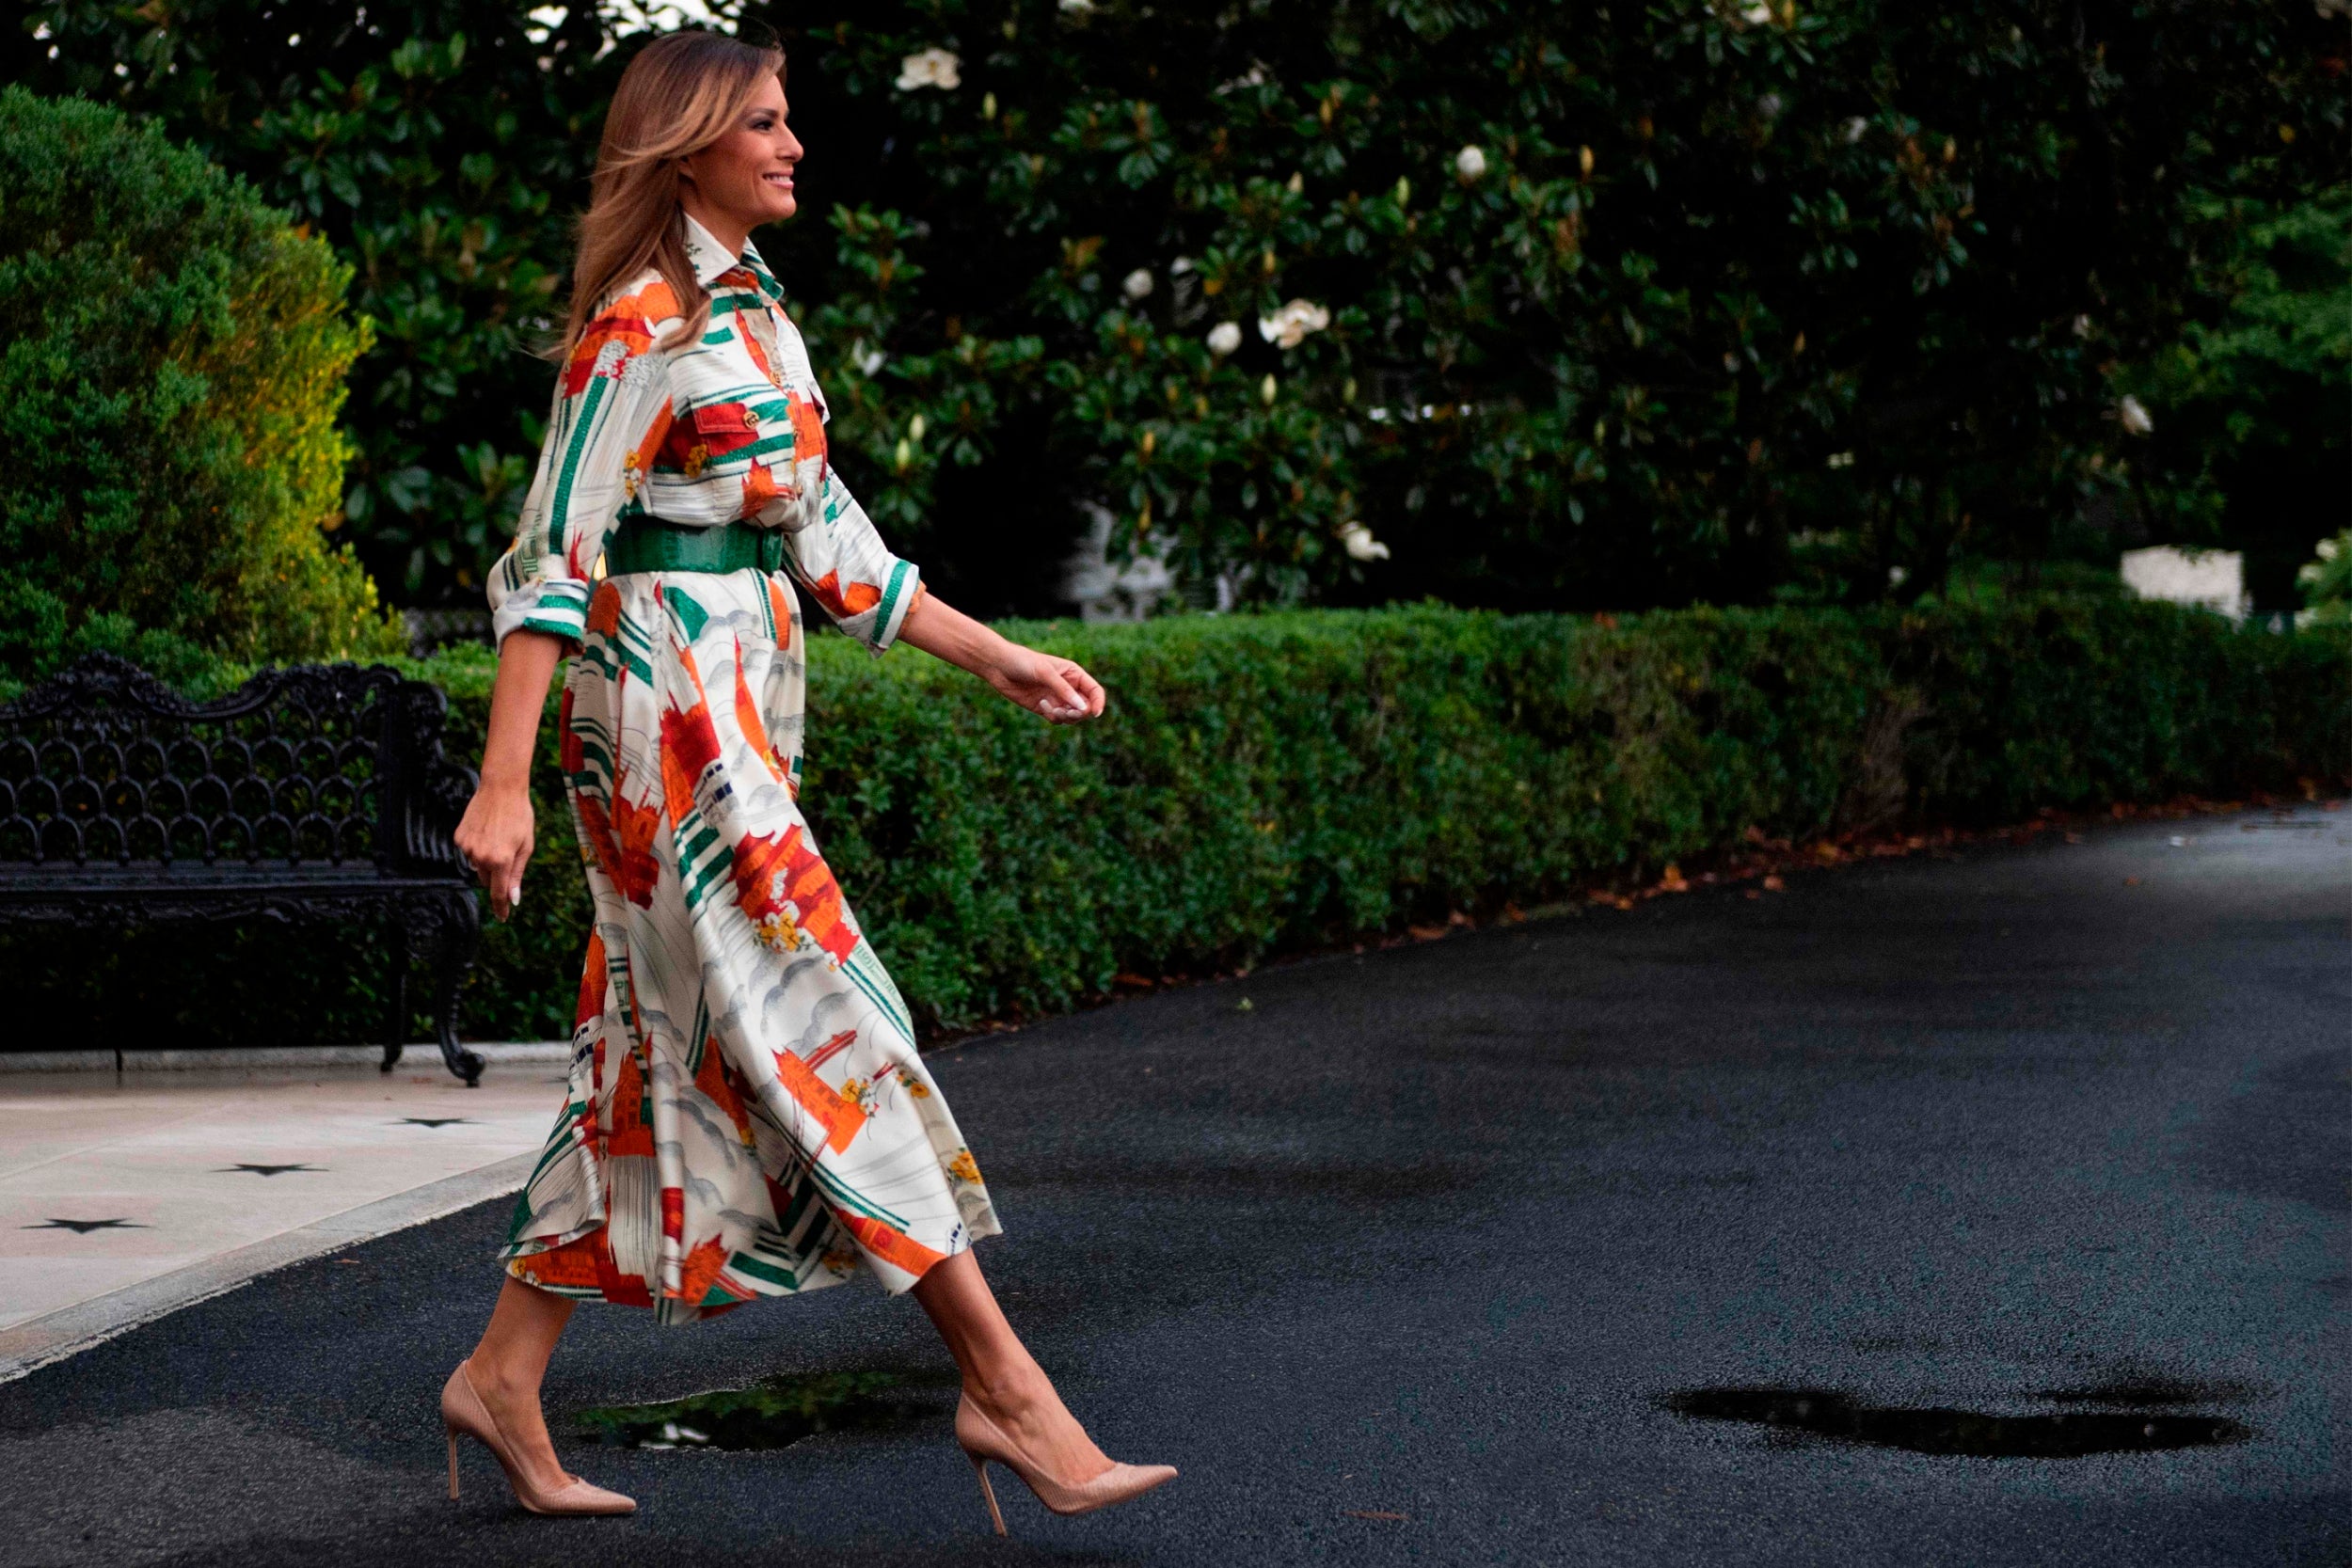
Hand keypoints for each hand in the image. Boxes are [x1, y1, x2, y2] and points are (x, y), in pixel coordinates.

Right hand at [454, 782, 534, 922]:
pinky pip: (468, 852)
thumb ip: (517, 874)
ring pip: (477, 866)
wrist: (500, 789)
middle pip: (488, 880)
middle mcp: (482, 857)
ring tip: (497, 836)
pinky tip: (485, 830)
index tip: (502, 917)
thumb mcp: (526, 846)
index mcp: (502, 860)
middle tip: (506, 854)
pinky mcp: (459, 838)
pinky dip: (477, 847)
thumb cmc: (519, 816)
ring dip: (486, 859)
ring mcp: (468, 848)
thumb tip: (512, 899)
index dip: (501, 907)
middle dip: (497, 875)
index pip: (499, 893)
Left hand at [982, 645, 1105, 723]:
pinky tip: (1041, 705)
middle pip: (1085, 707)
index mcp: (1074, 674)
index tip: (1095, 714)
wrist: (999, 666)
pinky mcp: (1044, 707)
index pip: (1094, 691)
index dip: (1099, 703)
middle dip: (1079, 713)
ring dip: (1066, 717)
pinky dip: (1052, 717)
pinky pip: (1056, 719)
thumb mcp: (1045, 672)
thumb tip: (1082, 708)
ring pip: (1072, 716)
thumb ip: (1063, 690)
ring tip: (1053, 710)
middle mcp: (1067, 687)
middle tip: (1066, 712)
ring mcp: (1056, 698)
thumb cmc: (1023, 662)